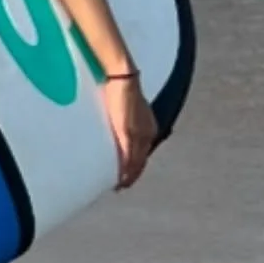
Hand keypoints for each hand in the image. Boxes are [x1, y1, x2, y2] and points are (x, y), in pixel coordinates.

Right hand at [102, 76, 157, 190]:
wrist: (122, 76)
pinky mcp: (128, 133)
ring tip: (118, 186)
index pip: (143, 152)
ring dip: (127, 176)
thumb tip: (114, 121)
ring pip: (135, 163)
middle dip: (132, 175)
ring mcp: (139, 134)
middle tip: (121, 186)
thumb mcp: (126, 105)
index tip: (127, 174)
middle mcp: (147, 132)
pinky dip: (123, 170)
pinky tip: (119, 179)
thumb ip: (124, 116)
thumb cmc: (121, 86)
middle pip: (141, 161)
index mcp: (148, 126)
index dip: (136, 165)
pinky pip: (127, 157)